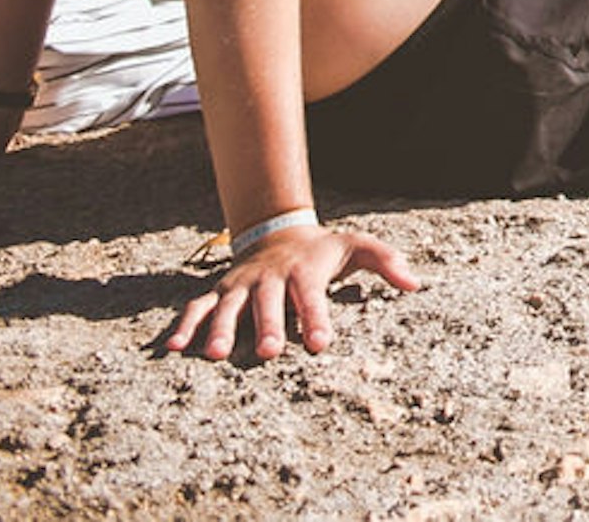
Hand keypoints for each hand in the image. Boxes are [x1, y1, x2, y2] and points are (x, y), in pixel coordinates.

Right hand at [157, 223, 420, 360]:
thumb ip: (386, 261)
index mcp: (304, 271)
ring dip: (220, 329)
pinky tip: (173, 348)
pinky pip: (197, 307)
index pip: (312, 296)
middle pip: (268, 303)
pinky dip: (184, 325)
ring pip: (228, 306)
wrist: (279, 233)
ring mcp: (241, 286)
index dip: (316, 319)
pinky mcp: (219, 293)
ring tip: (215, 354)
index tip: (321, 343)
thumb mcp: (356, 246)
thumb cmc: (323, 251)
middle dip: (266, 326)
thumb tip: (415, 284)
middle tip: (267, 352)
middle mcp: (270, 278)